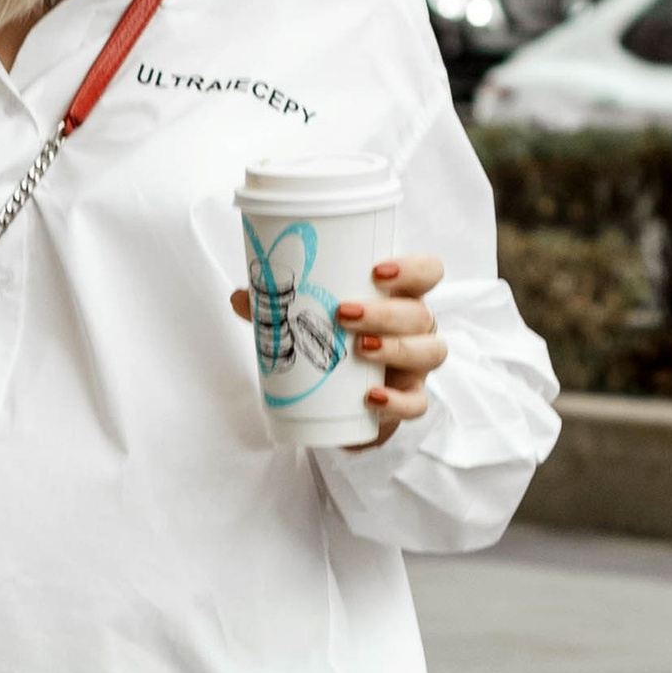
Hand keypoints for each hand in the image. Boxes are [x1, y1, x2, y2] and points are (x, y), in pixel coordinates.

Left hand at [230, 251, 446, 447]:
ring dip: (396, 348)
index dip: (412, 269)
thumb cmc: (330, 344)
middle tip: (344, 313)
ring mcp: (417, 366)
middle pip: (421, 313)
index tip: (377, 271)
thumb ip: (276, 308)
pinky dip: (396, 401)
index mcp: (398, 298)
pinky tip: (371, 397)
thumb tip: (242, 296)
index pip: (427, 272)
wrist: (337, 402)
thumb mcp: (304, 321)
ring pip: (430, 352)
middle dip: (386, 312)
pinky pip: (416, 403)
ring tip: (359, 349)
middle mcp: (416, 328)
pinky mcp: (409, 399)